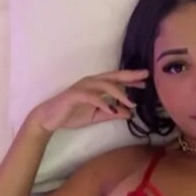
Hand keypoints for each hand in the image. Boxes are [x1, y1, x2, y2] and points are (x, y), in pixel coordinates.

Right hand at [30, 68, 149, 132]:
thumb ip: (112, 114)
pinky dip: (103, 102)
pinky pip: (92, 96)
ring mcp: (83, 87)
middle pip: (113, 76)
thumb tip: (129, 114)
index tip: (145, 82)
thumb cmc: (71, 114)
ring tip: (132, 103)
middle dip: (129, 76)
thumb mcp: (96, 116)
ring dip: (119, 93)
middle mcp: (91, 82)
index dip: (130, 80)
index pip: (116, 80)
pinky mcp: (75, 95)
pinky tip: (112, 109)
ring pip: (104, 85)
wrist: (50, 118)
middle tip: (145, 76)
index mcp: (96, 86)